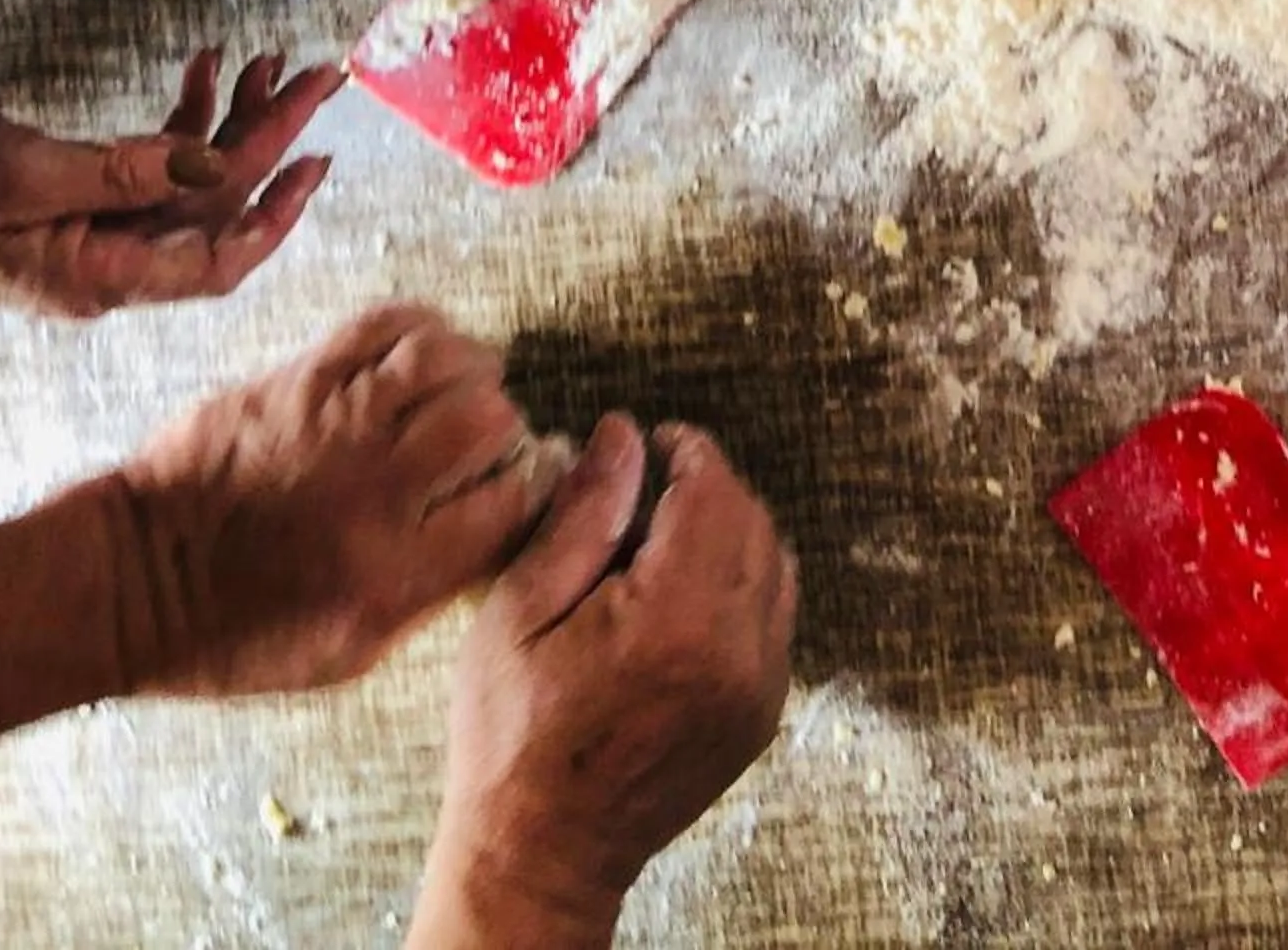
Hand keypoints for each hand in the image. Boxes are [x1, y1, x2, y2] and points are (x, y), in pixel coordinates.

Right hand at [0, 49, 339, 316]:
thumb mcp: (27, 173)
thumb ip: (125, 172)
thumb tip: (215, 162)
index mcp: (101, 279)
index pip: (216, 263)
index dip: (276, 213)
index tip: (318, 154)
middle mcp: (111, 270)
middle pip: (215, 211)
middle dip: (269, 140)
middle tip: (318, 77)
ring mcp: (97, 241)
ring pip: (191, 185)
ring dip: (231, 122)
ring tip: (267, 58)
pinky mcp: (81, 210)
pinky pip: (151, 171)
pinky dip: (182, 121)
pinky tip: (203, 69)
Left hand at [120, 302, 552, 698]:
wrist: (136, 583)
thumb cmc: (238, 635)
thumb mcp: (346, 654)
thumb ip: (427, 596)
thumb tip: (495, 537)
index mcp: (394, 573)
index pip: (511, 507)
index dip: (534, 487)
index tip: (528, 480)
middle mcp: (376, 492)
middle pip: (488, 422)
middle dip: (503, 426)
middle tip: (487, 435)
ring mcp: (337, 424)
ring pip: (446, 359)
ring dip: (470, 367)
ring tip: (464, 383)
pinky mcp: (301, 378)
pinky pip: (386, 323)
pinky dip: (421, 327)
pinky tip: (423, 350)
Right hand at [410, 417, 795, 949]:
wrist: (542, 853)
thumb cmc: (513, 735)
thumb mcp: (520, 611)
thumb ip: (583, 515)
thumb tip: (623, 434)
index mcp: (676, 619)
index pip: (715, 491)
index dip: (687, 451)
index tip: (652, 441)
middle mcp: (737, 651)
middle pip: (753, 521)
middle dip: (708, 489)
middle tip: (648, 490)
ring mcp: (757, 689)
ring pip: (774, 566)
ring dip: (732, 534)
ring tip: (664, 542)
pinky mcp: (759, 716)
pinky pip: (774, 619)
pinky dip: (743, 587)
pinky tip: (684, 599)